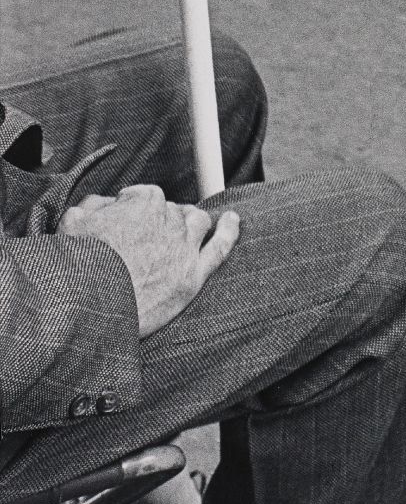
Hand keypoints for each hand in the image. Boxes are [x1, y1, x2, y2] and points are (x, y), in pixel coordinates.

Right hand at [58, 183, 240, 337]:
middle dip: (160, 219)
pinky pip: (221, 247)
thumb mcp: (74, 223)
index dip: (134, 208)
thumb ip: (93, 206)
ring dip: (192, 221)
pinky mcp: (194, 275)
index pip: (145, 196)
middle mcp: (170, 219)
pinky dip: (229, 231)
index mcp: (145, 202)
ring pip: (198, 222)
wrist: (93, 307)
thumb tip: (105, 204)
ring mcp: (185, 247)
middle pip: (172, 210)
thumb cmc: (80, 264)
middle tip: (144, 238)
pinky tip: (232, 221)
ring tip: (184, 229)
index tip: (125, 221)